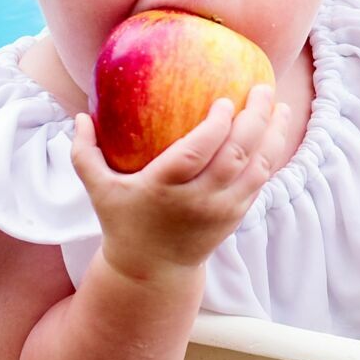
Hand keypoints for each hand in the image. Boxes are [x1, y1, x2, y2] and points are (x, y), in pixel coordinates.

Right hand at [70, 85, 292, 276]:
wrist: (153, 272)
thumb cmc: (123, 221)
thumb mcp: (98, 191)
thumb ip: (84, 153)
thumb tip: (79, 116)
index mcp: (164, 188)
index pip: (197, 153)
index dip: (216, 126)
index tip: (225, 100)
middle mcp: (198, 200)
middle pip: (236, 155)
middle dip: (255, 119)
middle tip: (263, 88)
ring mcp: (222, 210)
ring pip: (258, 168)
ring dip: (273, 135)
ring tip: (280, 105)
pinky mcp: (236, 216)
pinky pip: (261, 181)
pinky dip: (272, 154)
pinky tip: (276, 131)